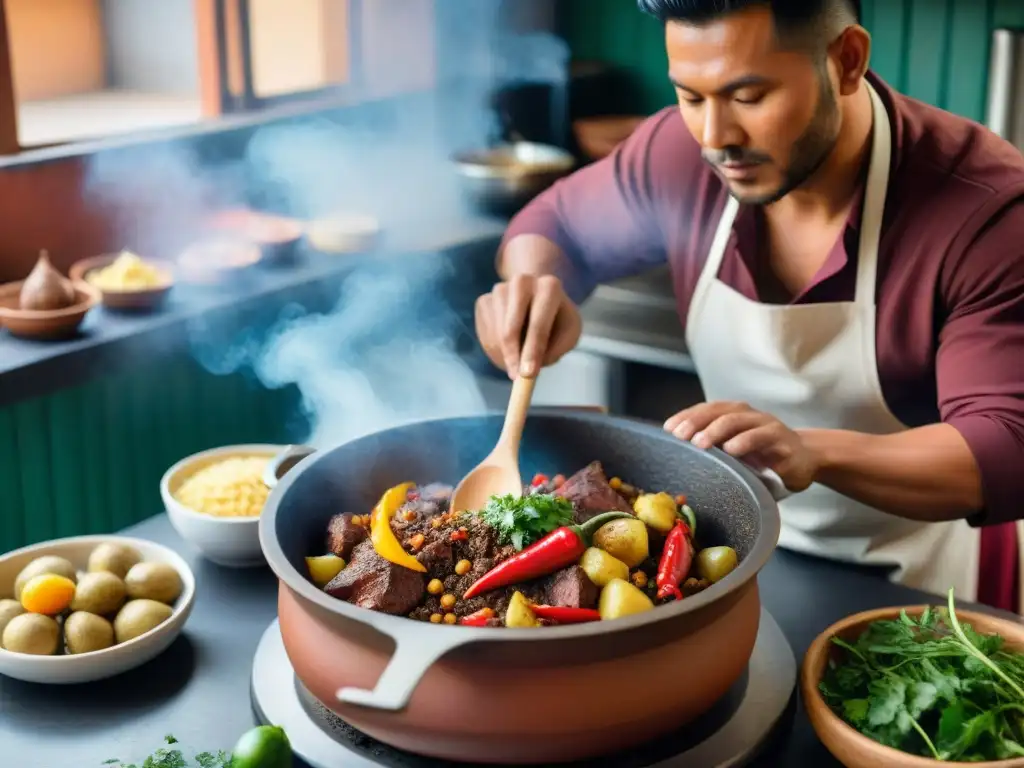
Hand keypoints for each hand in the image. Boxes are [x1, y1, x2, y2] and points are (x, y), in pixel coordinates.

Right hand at [475, 274, 581, 378]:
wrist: (537, 301)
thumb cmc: (556, 321)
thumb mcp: (567, 335)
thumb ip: (554, 350)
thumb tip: (529, 369)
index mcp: (549, 287)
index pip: (539, 323)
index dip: (533, 351)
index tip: (528, 374)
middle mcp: (522, 282)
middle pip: (511, 327)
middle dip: (513, 356)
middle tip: (516, 377)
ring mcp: (499, 289)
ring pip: (496, 333)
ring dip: (503, 355)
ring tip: (515, 365)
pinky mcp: (483, 300)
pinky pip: (484, 332)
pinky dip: (492, 349)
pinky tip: (505, 352)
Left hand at [664, 401, 819, 491]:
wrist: (804, 459)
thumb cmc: (763, 456)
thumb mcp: (736, 451)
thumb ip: (716, 448)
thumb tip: (679, 457)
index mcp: (734, 414)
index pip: (706, 410)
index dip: (686, 416)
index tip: (668, 429)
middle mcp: (749, 415)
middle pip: (718, 412)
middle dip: (696, 422)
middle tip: (680, 436)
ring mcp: (766, 425)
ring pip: (738, 421)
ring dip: (716, 431)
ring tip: (700, 443)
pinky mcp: (783, 441)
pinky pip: (763, 437)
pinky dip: (745, 441)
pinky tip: (731, 450)